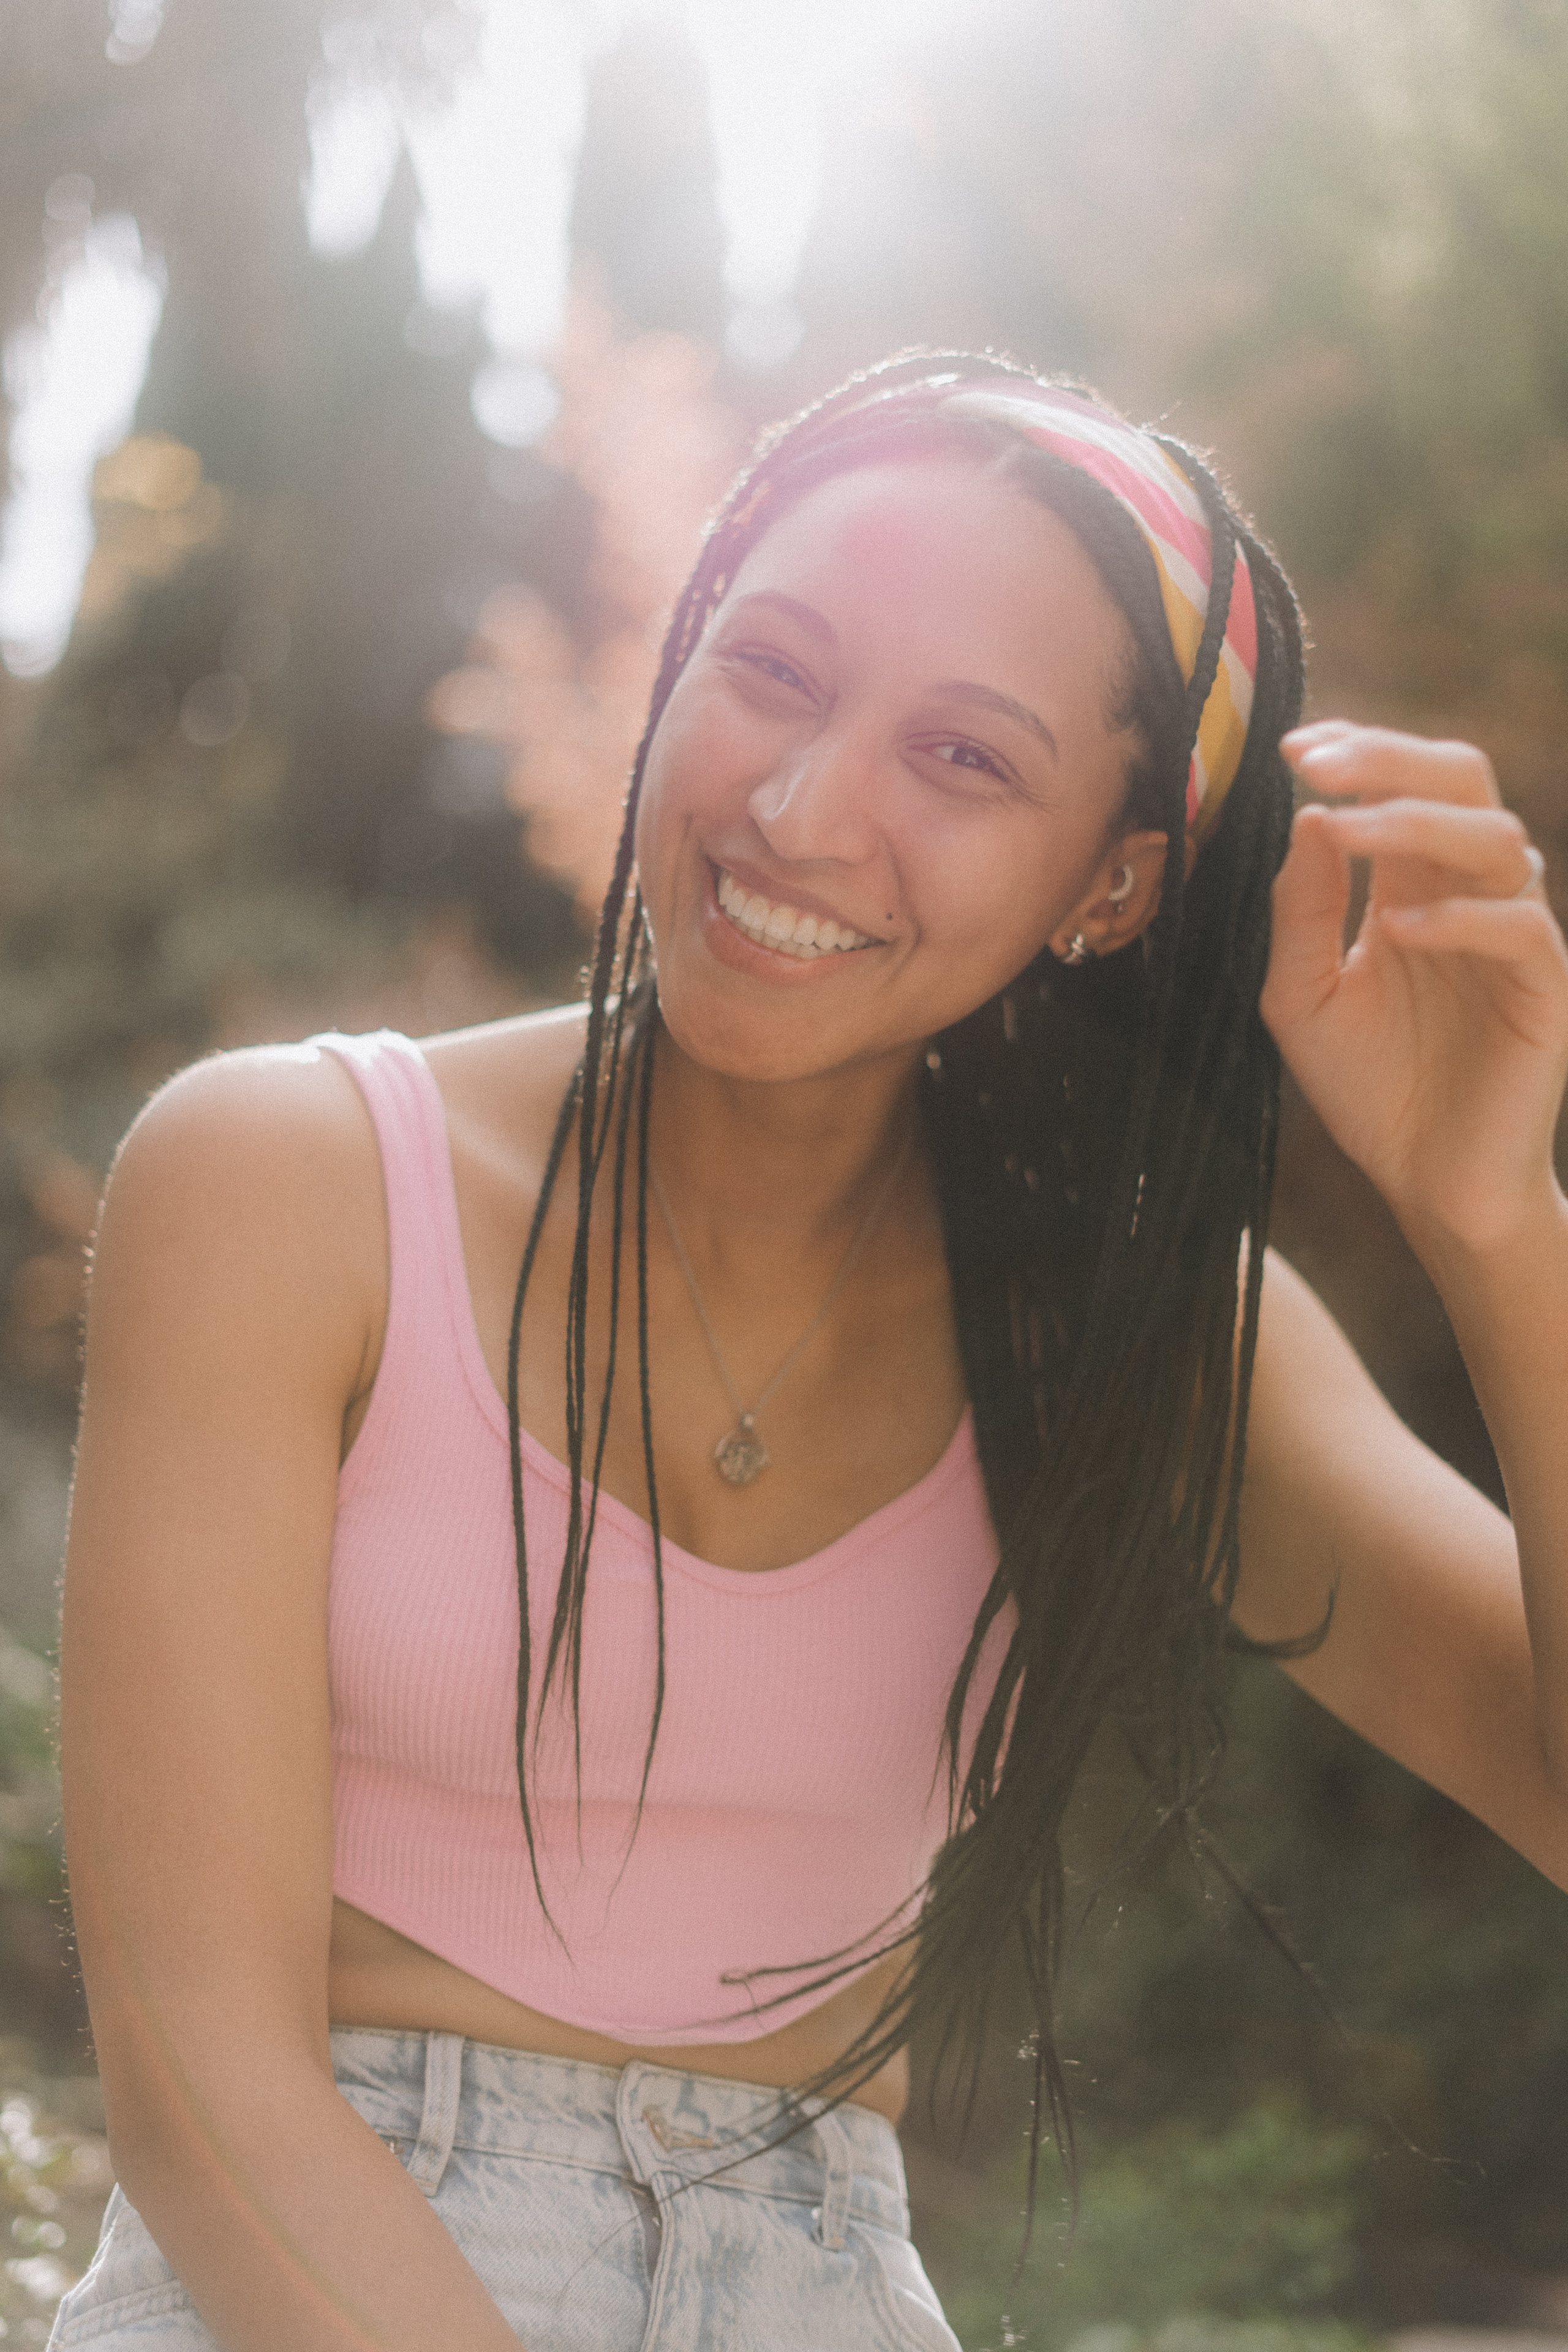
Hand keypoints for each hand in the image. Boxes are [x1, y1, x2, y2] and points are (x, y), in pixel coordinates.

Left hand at [1260, 721, 1567, 1258]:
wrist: (1428, 1184)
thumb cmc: (1370, 1089)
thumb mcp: (1302, 997)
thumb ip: (1300, 912)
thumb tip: (1309, 816)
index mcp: (1415, 886)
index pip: (1405, 786)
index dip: (1359, 753)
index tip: (1291, 748)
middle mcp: (1470, 895)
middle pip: (1463, 781)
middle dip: (1390, 760)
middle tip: (1317, 762)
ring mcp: (1515, 937)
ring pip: (1497, 840)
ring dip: (1414, 824)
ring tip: (1340, 830)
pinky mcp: (1546, 990)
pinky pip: (1521, 928)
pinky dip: (1461, 919)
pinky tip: (1398, 930)